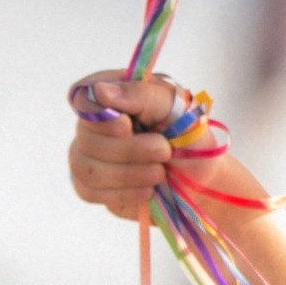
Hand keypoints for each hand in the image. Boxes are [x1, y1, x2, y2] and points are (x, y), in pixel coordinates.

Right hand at [66, 74, 265, 221]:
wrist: (202, 180)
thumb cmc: (190, 136)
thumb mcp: (177, 108)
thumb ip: (142, 95)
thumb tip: (101, 91)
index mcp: (116, 94)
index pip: (83, 96)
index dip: (98, 115)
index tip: (127, 126)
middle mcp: (97, 123)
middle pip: (85, 137)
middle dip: (128, 150)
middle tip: (164, 152)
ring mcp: (91, 154)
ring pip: (84, 166)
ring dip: (127, 174)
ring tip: (159, 174)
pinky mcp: (93, 185)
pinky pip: (88, 191)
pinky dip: (121, 193)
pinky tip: (146, 191)